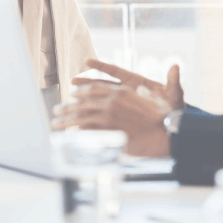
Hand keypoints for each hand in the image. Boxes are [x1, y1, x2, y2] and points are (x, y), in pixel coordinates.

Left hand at [51, 84, 170, 156]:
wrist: (166, 131)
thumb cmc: (161, 117)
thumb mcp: (150, 99)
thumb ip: (140, 94)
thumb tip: (138, 89)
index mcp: (121, 91)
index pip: (96, 87)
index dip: (82, 90)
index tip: (73, 93)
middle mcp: (112, 100)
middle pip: (83, 101)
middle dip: (68, 106)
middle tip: (57, 110)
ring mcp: (109, 114)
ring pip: (81, 115)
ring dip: (66, 120)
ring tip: (55, 123)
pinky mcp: (108, 128)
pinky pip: (88, 129)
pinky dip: (77, 132)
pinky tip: (69, 135)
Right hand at [74, 59, 183, 111]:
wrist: (174, 123)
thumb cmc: (174, 108)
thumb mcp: (174, 94)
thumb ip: (174, 81)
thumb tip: (176, 66)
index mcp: (135, 82)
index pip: (115, 71)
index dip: (101, 67)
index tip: (87, 62)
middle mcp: (126, 91)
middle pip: (103, 85)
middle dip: (87, 84)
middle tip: (73, 83)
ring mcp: (122, 103)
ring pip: (101, 99)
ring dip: (87, 98)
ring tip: (72, 98)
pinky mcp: (122, 116)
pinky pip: (106, 114)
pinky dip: (96, 115)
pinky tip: (84, 118)